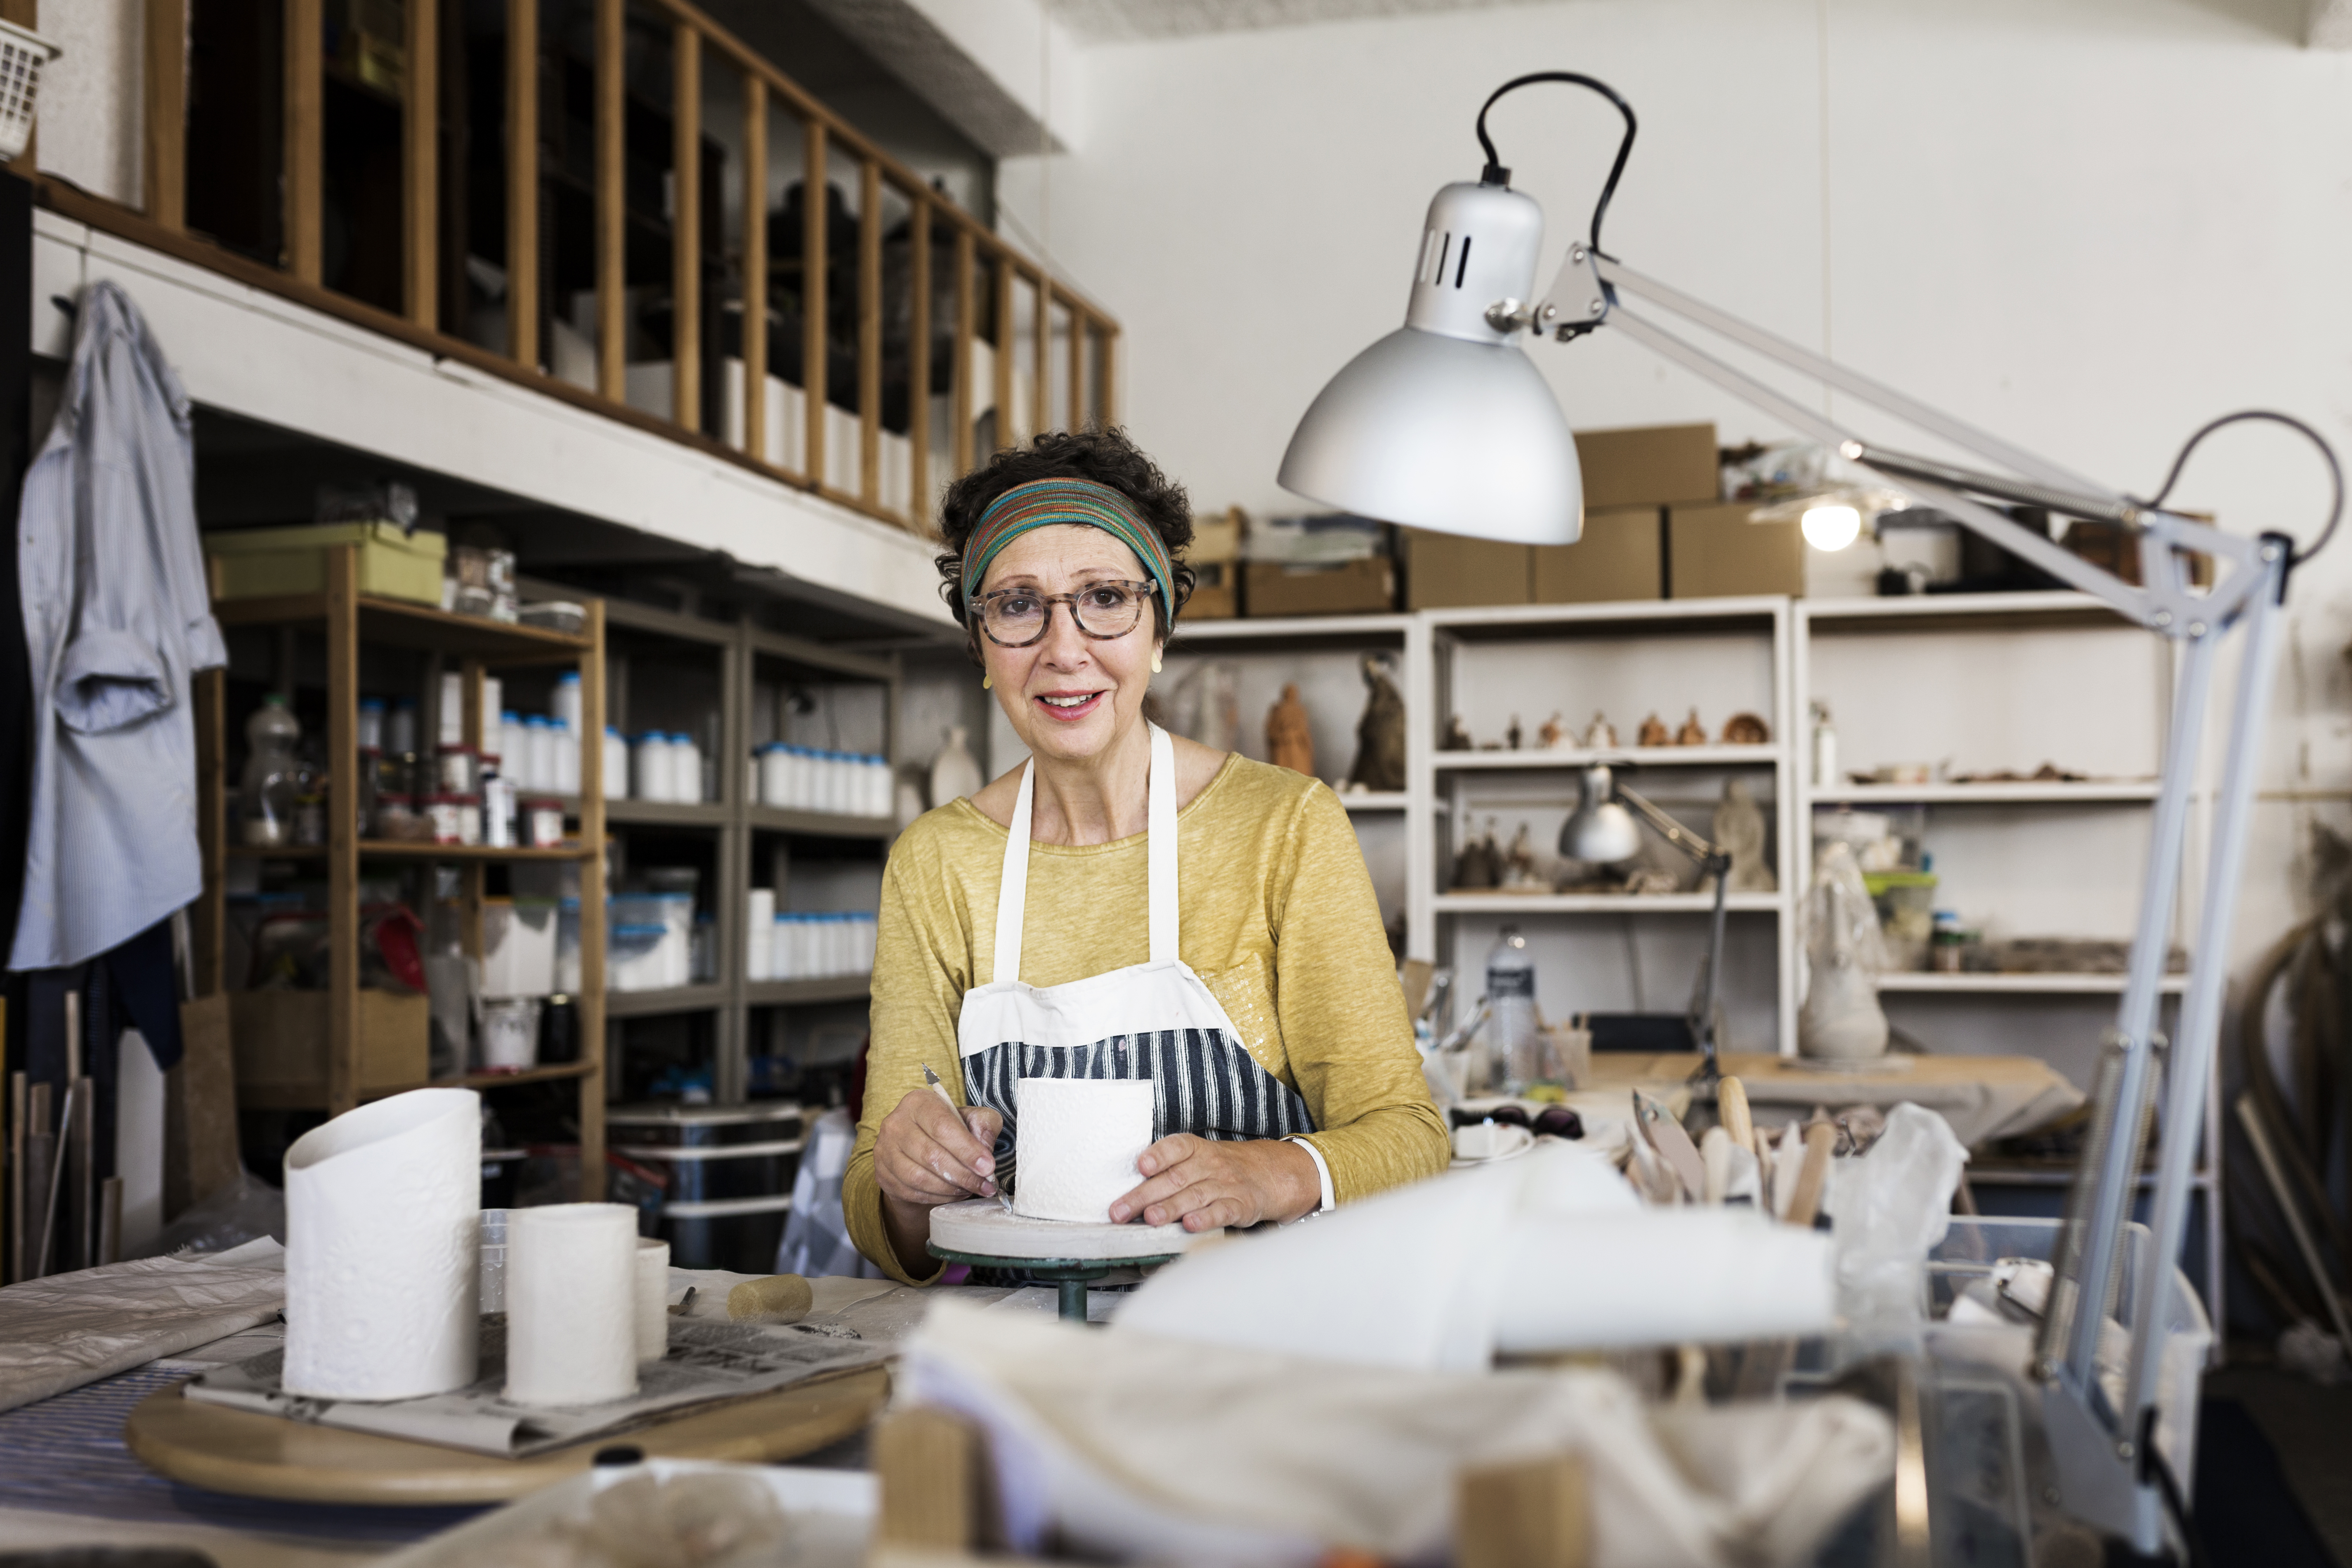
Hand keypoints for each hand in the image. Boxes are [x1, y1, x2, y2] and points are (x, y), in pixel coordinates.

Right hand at [876, 1089, 1002, 1276]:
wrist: (919, 1151)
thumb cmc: (949, 1130)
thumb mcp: (972, 1119)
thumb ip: (984, 1125)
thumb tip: (984, 1149)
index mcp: (918, 1103)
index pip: (942, 1127)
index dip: (967, 1150)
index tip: (988, 1167)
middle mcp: (895, 1123)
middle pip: (931, 1155)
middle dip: (963, 1174)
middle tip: (985, 1185)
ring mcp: (884, 1150)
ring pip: (919, 1178)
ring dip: (950, 1188)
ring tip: (971, 1189)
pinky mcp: (882, 1174)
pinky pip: (912, 1192)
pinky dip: (937, 1197)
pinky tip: (954, 1194)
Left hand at [1108, 1135, 1320, 1231]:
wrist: (1268, 1173)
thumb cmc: (1218, 1168)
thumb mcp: (1196, 1158)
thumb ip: (1167, 1169)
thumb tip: (1128, 1189)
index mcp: (1195, 1149)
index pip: (1176, 1147)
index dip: (1158, 1156)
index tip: (1141, 1165)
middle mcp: (1209, 1165)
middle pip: (1175, 1178)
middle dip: (1144, 1195)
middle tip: (1120, 1210)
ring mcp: (1226, 1185)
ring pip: (1195, 1196)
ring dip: (1171, 1208)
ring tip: (1150, 1218)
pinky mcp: (1240, 1206)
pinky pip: (1222, 1211)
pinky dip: (1206, 1219)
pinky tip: (1190, 1225)